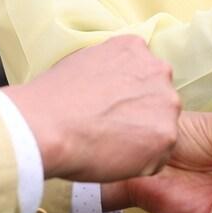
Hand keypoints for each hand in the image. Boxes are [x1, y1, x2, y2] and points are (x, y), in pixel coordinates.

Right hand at [1, 35, 179, 182]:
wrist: (46, 125)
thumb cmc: (53, 97)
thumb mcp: (82, 60)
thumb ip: (108, 67)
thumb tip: (107, 80)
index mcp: (135, 48)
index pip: (142, 74)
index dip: (125, 96)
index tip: (108, 108)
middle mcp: (158, 70)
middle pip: (157, 98)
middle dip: (139, 114)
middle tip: (109, 128)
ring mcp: (166, 102)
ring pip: (160, 128)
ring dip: (141, 139)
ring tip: (108, 144)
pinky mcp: (166, 135)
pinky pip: (157, 157)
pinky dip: (139, 164)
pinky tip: (112, 158)